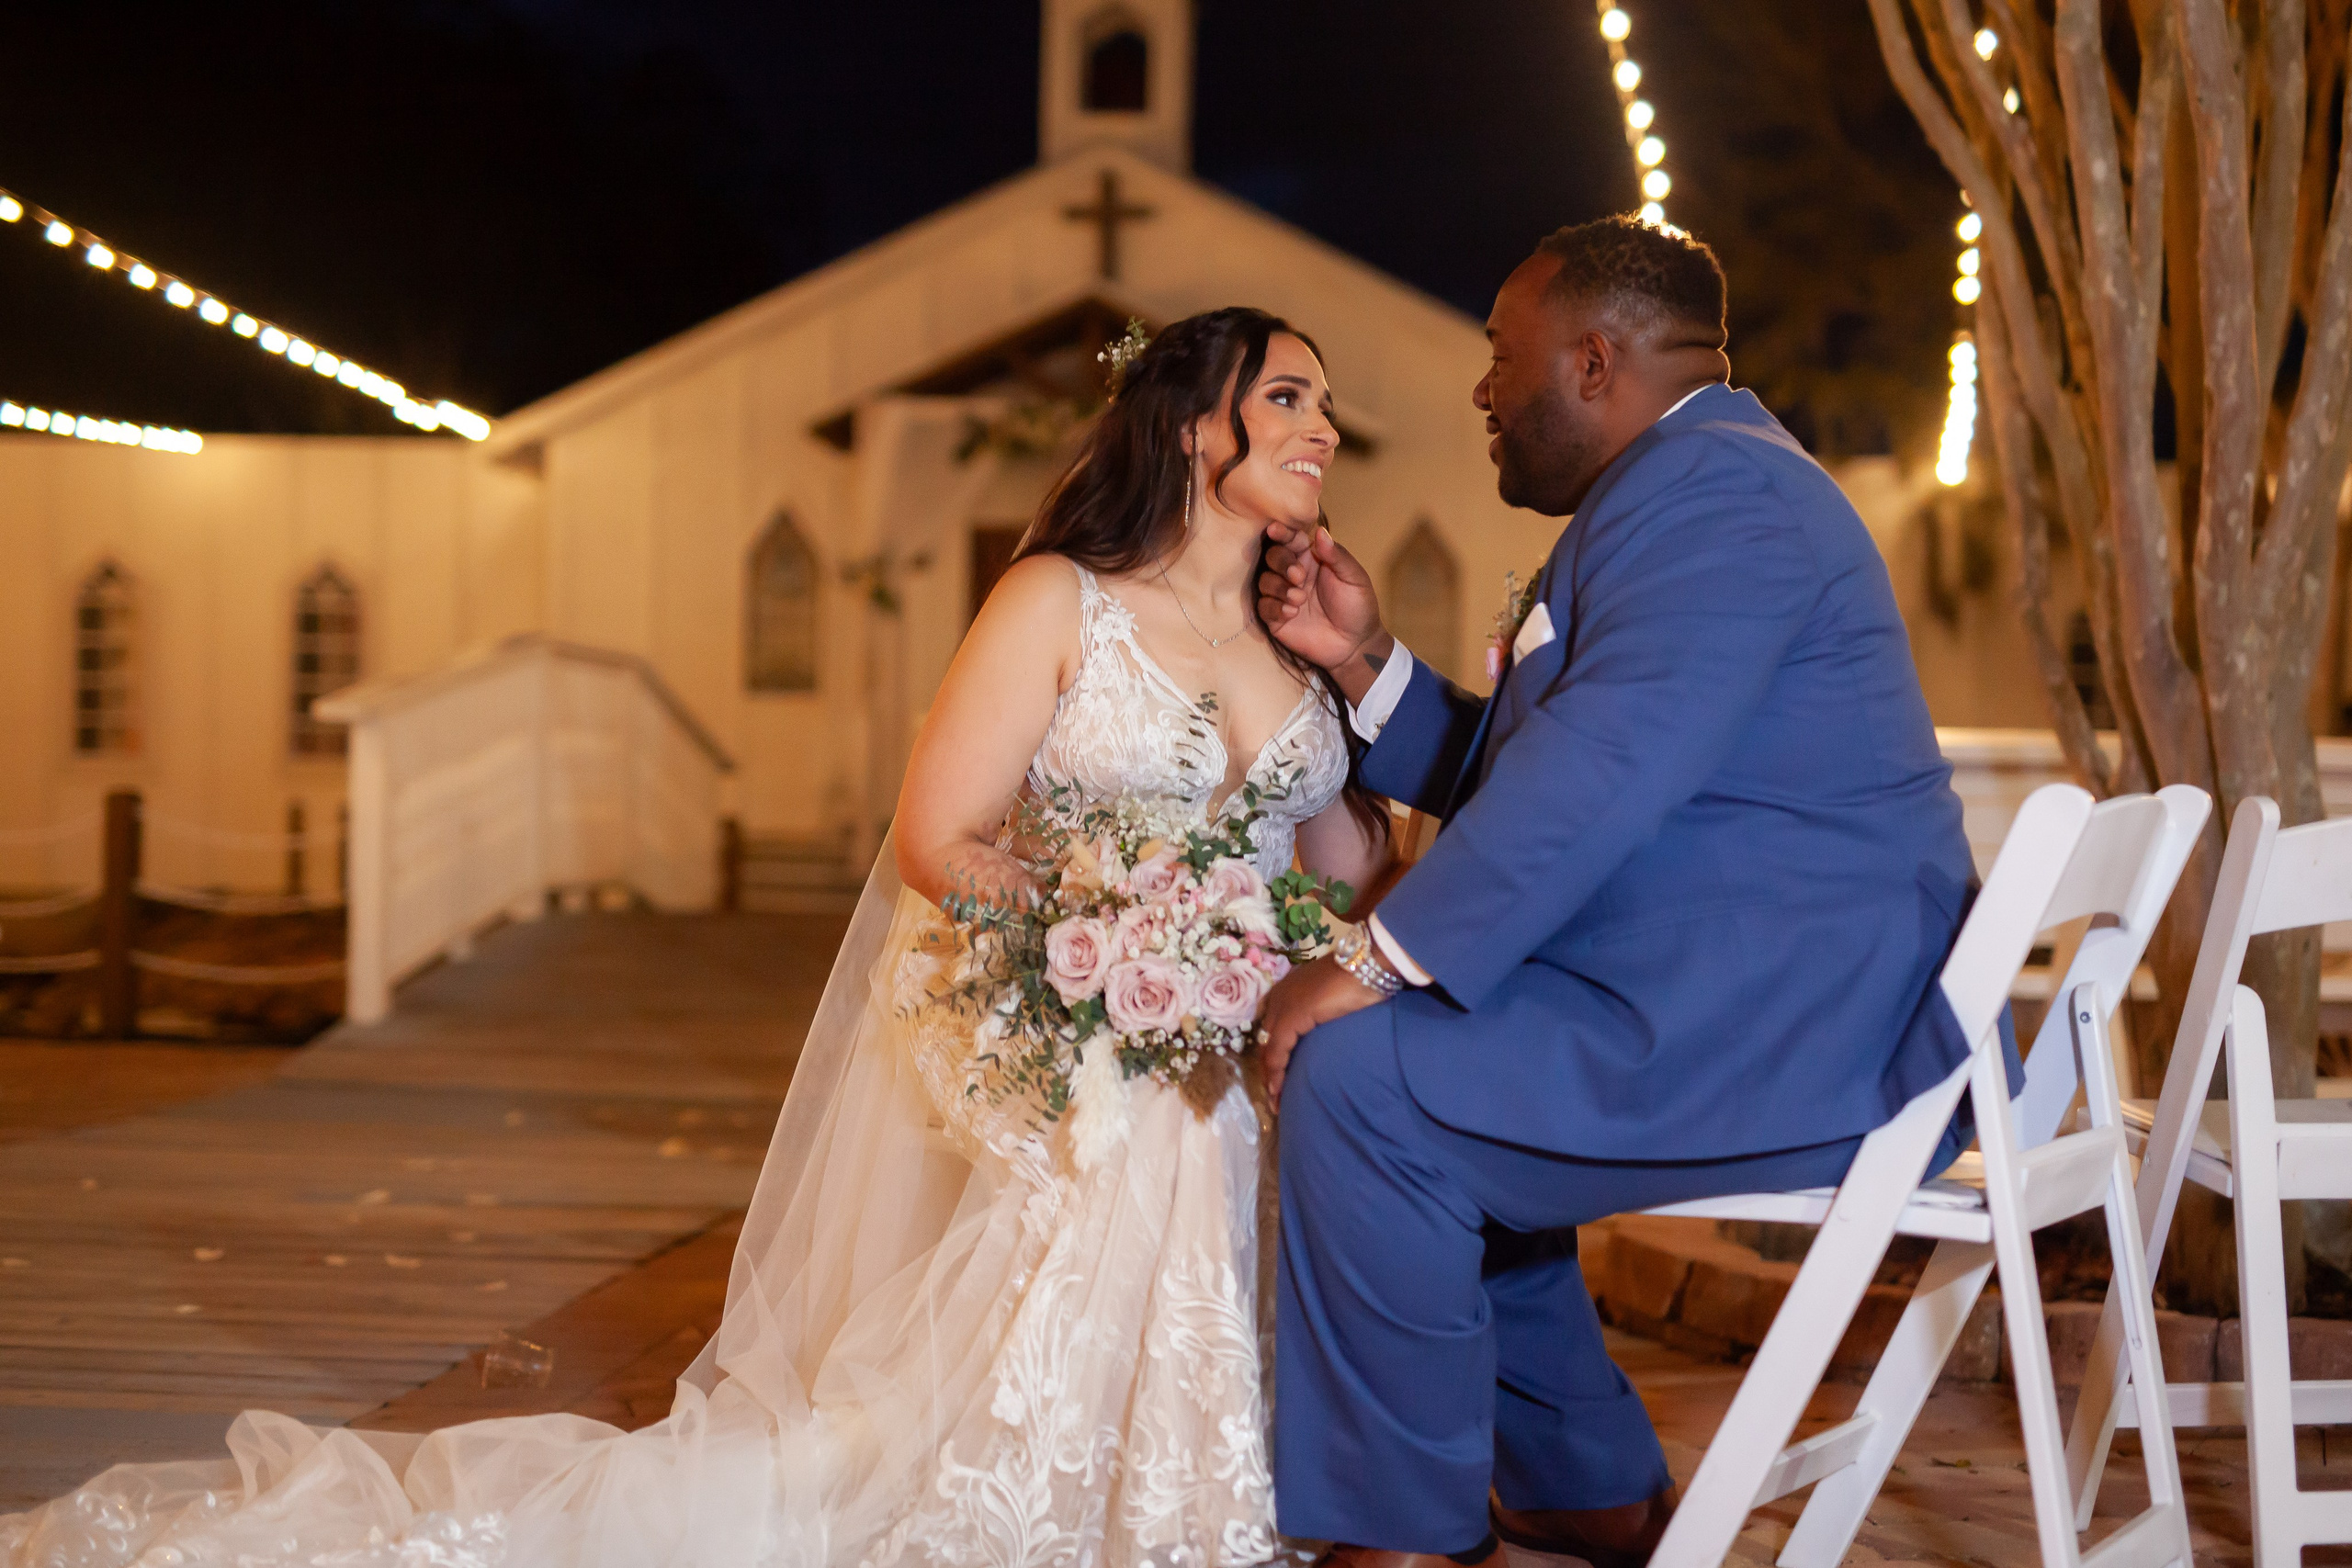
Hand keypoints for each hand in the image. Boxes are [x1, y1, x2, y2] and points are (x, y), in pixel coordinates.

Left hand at [1256, 954, 1383, 1104]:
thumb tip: (1325, 1032)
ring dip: (1270, 1077)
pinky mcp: (1291, 1018)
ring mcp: (1283, 1006)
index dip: (1273, 1054)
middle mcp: (1279, 997)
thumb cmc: (1359, 980)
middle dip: (1268, 1069)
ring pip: (1268, 1049)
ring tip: (1275, 1101)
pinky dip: (1276, 1074)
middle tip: (1274, 1096)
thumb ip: (1323, 1014)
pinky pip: (1277, 1052)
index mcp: (1288, 990)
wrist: (1366, 964)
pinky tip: (1278, 1091)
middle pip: (1266, 1040)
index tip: (1278, 1078)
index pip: (1273, 1028)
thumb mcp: (1335, 1001)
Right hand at [1257, 522, 1390, 699]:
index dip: (1281, 532)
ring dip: (1279, 587)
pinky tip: (1292, 614)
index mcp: (1312, 559)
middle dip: (1281, 562)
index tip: (1275, 530)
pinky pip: (1263, 606)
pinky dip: (1274, 607)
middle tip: (1298, 577)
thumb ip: (1337, 555)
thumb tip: (1321, 531)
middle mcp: (1294, 574)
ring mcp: (1284, 596)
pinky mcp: (1276, 618)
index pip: (1291, 539)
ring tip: (1299, 600)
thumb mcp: (1354, 578)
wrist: (1355, 645)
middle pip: (1272, 556)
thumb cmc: (1358, 607)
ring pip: (1264, 580)